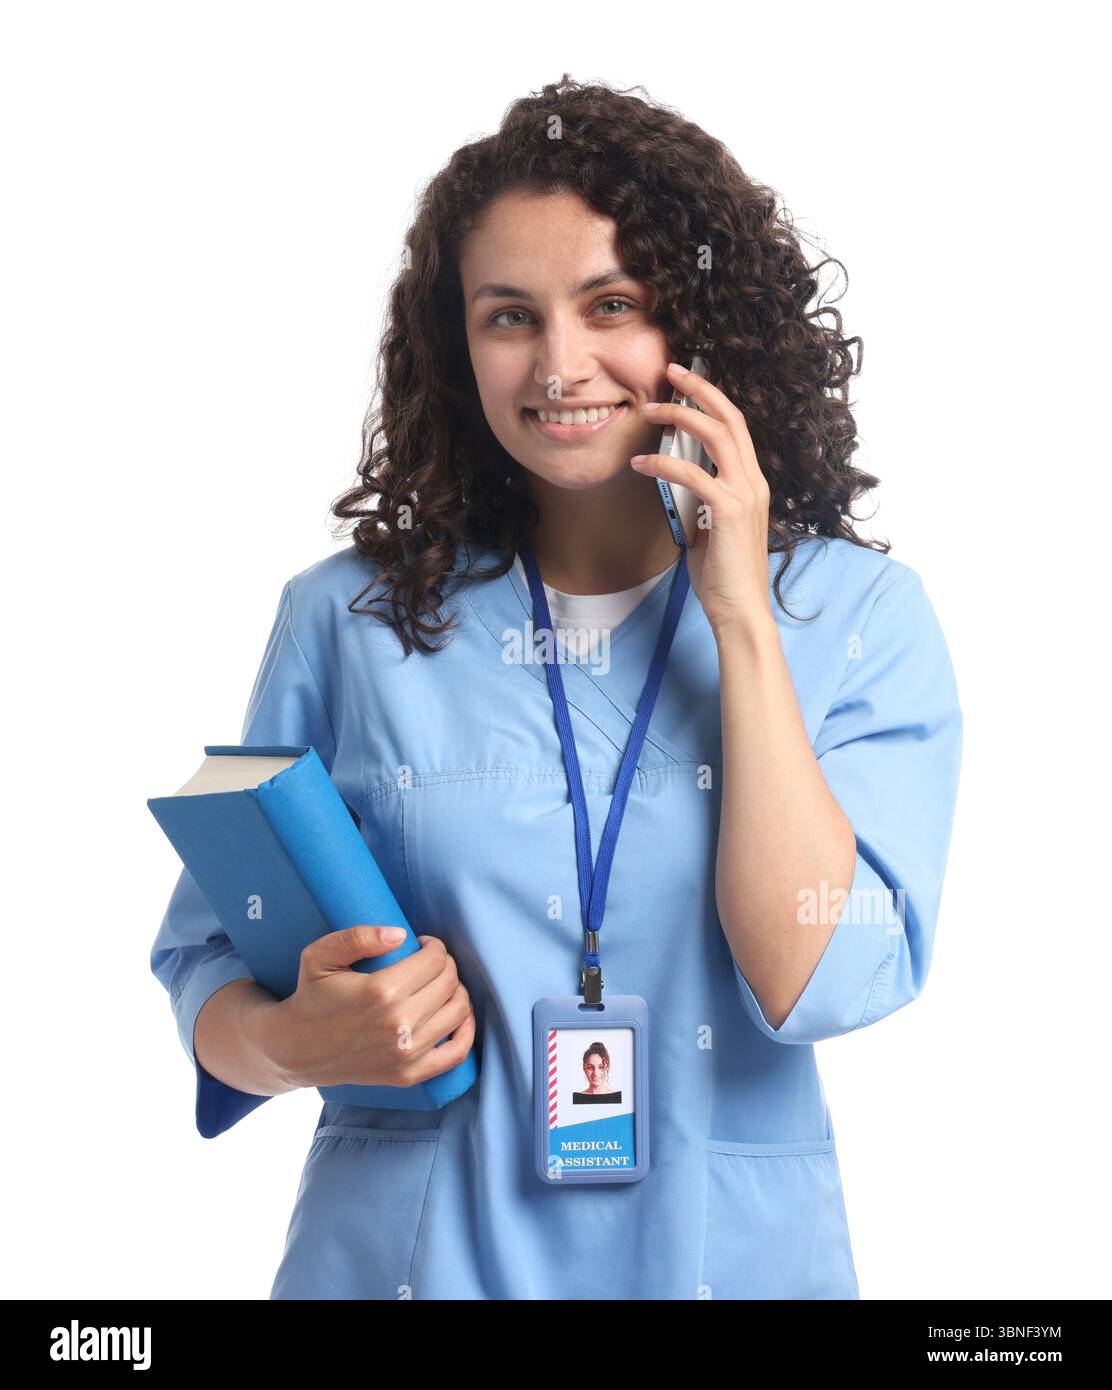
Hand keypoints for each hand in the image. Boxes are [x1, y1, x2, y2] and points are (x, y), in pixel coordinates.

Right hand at [262, 926, 475, 1089]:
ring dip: (457, 991)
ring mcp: (406, 1053)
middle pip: (449, 982)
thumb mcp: (321, 956)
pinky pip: (457, 1053)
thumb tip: (401, 934)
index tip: (423, 945)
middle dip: (445, 965)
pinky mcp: (409, 1074)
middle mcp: (399, 1024)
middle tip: (430, 962)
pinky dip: (467, 1031)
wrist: (296, 1050)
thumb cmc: (311, 997)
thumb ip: (358, 936)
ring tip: (440, 984)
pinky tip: (459, 1014)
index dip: (434, 946)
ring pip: (458, 1011)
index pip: (434, 960)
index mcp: (381, 991)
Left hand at [631, 361, 773, 635]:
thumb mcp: (706, 528)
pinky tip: (640, 463)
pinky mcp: (728, 512)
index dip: (711, 398)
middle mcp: (753, 482)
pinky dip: (663, 463)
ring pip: (716, 435)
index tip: (684, 380)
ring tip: (649, 410)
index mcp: (751, 483)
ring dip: (680, 416)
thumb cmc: (722, 575)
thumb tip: (671, 483)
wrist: (739, 610)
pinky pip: (693, 474)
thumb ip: (696, 501)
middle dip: (699, 388)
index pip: (735, 427)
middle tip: (670, 369)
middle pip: (729, 418)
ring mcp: (744, 495)